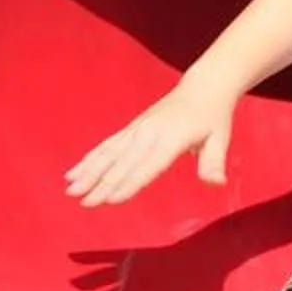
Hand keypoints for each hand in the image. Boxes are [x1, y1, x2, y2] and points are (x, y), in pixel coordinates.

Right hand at [65, 80, 237, 206]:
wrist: (203, 87)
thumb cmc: (213, 117)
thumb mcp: (221, 139)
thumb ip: (214, 162)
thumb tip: (216, 183)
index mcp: (173, 138)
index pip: (149, 165)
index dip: (131, 183)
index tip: (112, 199)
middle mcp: (150, 132)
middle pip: (124, 162)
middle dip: (102, 184)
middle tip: (84, 203)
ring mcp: (137, 130)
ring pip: (109, 154)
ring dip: (89, 172)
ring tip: (70, 190)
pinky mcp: (131, 129)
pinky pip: (107, 146)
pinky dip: (89, 159)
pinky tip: (73, 174)